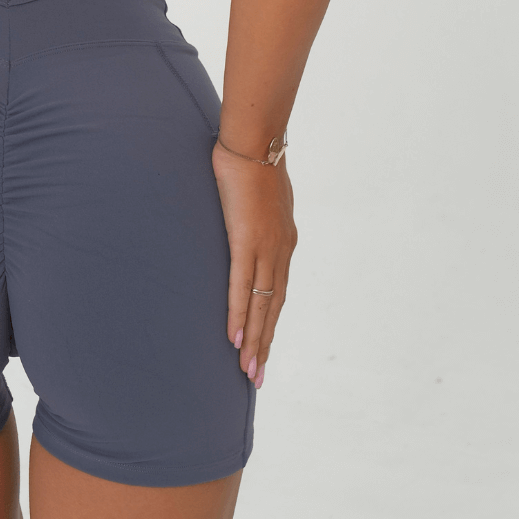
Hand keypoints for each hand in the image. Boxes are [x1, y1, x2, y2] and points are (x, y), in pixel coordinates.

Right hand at [211, 140, 296, 389]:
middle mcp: (280, 250)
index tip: (263, 346)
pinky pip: (241, 285)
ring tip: (248, 370)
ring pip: (259, 304)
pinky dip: (238, 314)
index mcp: (284, 240)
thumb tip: (246, 215)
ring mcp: (265, 248)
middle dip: (264, 343)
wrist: (255, 141)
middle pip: (273, 307)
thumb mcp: (259, 194)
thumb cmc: (253, 160)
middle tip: (256, 377)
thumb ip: (256, 212)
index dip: (269, 321)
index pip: (277, 291)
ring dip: (253, 340)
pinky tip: (234, 338)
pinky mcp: (246, 241)